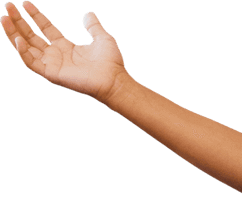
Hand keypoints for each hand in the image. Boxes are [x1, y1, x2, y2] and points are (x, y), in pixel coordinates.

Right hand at [2, 1, 125, 101]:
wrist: (114, 80)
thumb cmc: (111, 63)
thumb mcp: (102, 38)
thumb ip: (93, 26)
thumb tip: (88, 13)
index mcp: (66, 47)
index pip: (45, 28)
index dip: (35, 15)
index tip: (24, 3)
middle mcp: (56, 55)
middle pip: (31, 36)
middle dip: (18, 21)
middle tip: (8, 6)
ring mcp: (53, 65)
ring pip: (26, 48)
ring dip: (13, 33)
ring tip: (4, 18)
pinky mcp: (52, 74)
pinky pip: (32, 63)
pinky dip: (23, 52)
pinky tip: (18, 40)